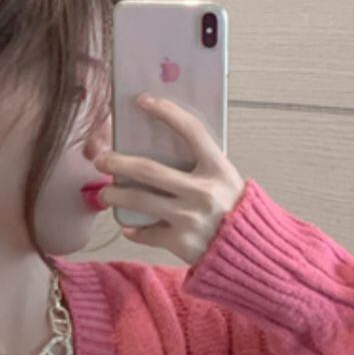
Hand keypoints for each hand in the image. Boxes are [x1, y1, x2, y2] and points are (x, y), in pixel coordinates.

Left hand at [92, 93, 246, 265]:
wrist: (251, 254)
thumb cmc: (237, 212)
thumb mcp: (228, 181)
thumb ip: (203, 166)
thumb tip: (166, 146)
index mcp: (219, 170)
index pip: (191, 131)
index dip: (166, 112)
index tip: (143, 101)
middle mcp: (203, 192)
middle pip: (149, 170)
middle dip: (119, 162)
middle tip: (102, 160)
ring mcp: (190, 218)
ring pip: (141, 202)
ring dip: (116, 196)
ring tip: (105, 194)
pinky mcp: (181, 242)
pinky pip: (148, 234)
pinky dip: (135, 231)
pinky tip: (130, 228)